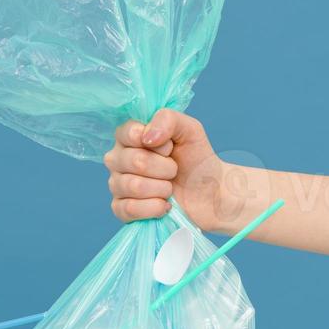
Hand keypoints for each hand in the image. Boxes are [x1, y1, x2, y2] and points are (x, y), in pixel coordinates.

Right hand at [103, 108, 223, 230]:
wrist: (210, 193)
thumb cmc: (197, 159)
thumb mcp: (190, 130)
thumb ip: (168, 119)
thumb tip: (147, 137)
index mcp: (129, 136)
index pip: (128, 133)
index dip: (157, 144)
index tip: (170, 148)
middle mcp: (118, 159)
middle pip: (134, 161)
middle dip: (165, 168)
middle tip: (174, 171)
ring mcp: (117, 184)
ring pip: (133, 186)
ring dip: (162, 188)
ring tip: (170, 188)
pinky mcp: (121, 209)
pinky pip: (128, 209)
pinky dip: (153, 208)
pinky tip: (164, 206)